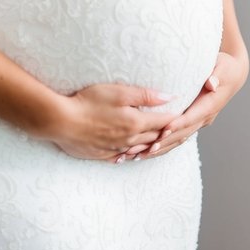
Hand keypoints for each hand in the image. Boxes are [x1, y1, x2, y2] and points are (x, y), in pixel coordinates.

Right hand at [52, 83, 180, 161]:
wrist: (61, 121)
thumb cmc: (88, 101)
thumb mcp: (118, 92)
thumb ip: (145, 95)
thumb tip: (169, 97)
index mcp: (135, 123)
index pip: (163, 123)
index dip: (176, 120)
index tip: (188, 118)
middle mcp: (129, 139)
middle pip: (155, 138)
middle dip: (169, 135)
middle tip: (181, 133)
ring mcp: (115, 149)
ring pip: (140, 150)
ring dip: (153, 147)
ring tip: (161, 144)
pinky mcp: (102, 154)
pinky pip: (123, 157)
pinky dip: (133, 154)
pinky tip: (133, 154)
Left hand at [123, 49, 249, 161]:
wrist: (233, 75)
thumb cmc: (225, 67)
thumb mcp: (223, 67)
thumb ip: (217, 75)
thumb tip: (212, 83)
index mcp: (210, 105)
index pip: (191, 117)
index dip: (178, 124)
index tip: (163, 130)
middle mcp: (205, 117)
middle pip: (182, 133)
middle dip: (163, 142)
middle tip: (145, 149)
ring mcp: (199, 121)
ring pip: (179, 139)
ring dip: (160, 148)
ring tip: (140, 155)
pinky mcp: (194, 122)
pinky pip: (178, 137)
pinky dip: (164, 145)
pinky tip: (148, 151)